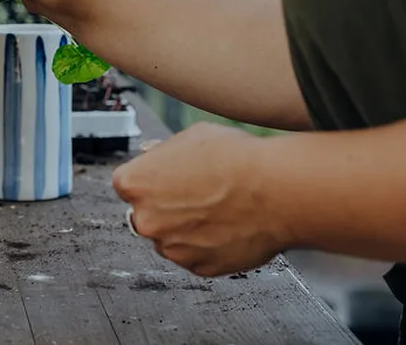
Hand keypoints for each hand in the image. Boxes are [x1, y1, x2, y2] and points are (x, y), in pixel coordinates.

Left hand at [112, 122, 293, 277]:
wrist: (278, 191)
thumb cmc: (237, 159)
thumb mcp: (191, 137)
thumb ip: (162, 152)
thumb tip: (152, 156)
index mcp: (134, 184)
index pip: (127, 186)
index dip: (150, 181)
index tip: (168, 180)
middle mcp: (146, 220)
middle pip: (146, 215)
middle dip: (165, 208)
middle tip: (198, 195)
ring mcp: (172, 248)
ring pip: (170, 240)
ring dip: (186, 230)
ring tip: (219, 210)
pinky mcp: (199, 268)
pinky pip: (196, 258)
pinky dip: (208, 247)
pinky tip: (228, 227)